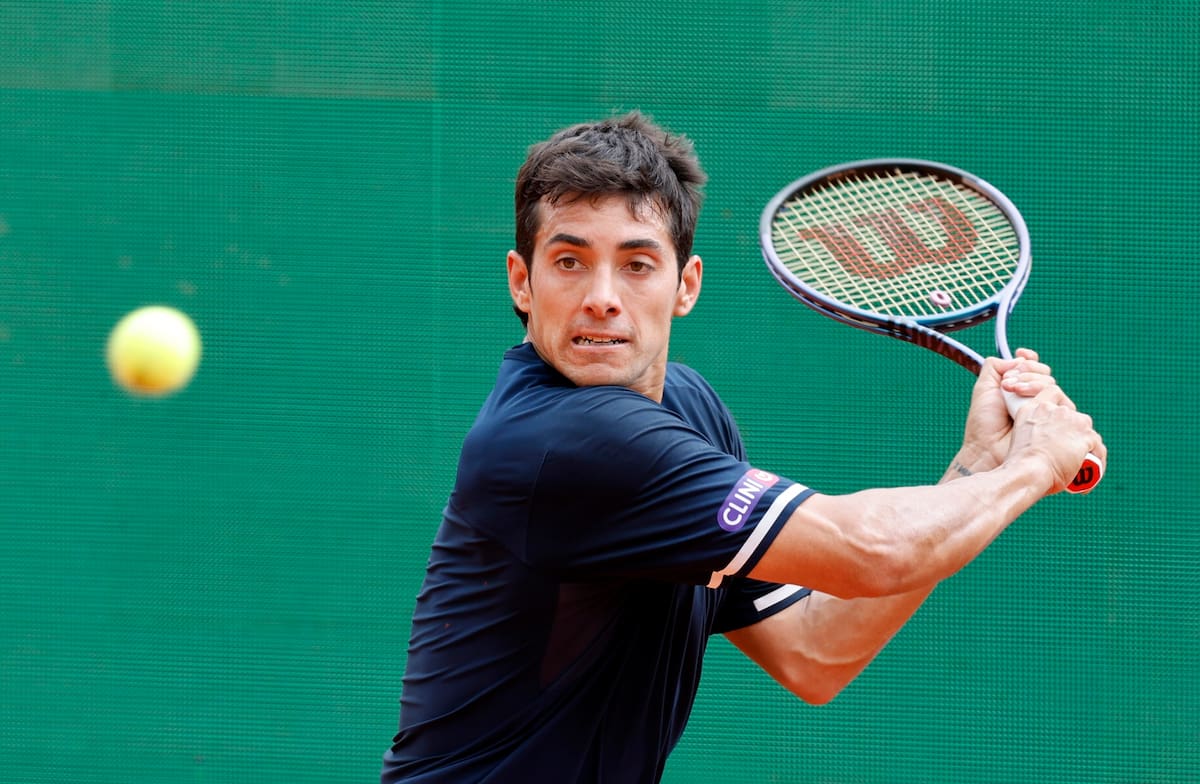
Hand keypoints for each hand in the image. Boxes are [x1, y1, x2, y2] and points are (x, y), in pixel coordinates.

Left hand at [958, 348, 1056, 469]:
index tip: (1020, 355)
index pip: (1033, 367)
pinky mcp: (1054, 424)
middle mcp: (1033, 398)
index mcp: (1019, 389)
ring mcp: (1044, 411)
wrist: (987, 448)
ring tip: (1013, 392)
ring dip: (1034, 384)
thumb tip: (1017, 358)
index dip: (1029, 360)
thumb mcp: (983, 388)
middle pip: (1045, 374)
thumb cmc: (984, 423)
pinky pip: (1060, 404)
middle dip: (1027, 373)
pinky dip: (1046, 398)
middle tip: (1008, 384)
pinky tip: (1030, 403)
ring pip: (1053, 387)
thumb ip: (995, 367)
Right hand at [1004, 380, 1105, 495]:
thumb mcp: (1018, 439)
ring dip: (1087, 446)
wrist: (1029, 472)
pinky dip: (1096, 460)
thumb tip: (1042, 445)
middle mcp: (1054, 410)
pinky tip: (1091, 473)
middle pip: (1073, 416)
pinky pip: (1098, 447)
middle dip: (1074, 433)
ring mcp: (1072, 421)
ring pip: (1088, 431)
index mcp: (1033, 409)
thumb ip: (1032, 433)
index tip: (1057, 426)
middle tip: (1067, 453)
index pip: (1053, 393)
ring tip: (1082, 466)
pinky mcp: (1086, 435)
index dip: (1059, 407)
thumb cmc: (1020, 465)